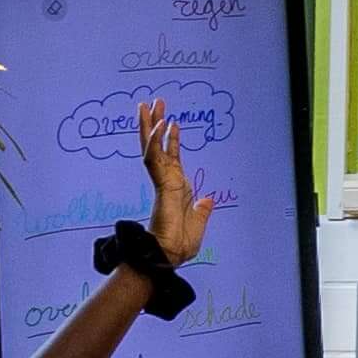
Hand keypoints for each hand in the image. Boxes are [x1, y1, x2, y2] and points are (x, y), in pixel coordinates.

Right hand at [134, 100, 213, 266]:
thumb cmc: (180, 244)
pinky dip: (157, 142)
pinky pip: (156, 158)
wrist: (170, 255)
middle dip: (155, 124)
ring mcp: (162, 181)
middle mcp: (167, 181)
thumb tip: (209, 200)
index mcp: (175, 188)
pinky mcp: (161, 185)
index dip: (170, 140)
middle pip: (157, 146)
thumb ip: (202, 211)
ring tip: (148, 104)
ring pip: (152, 147)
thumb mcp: (199, 223)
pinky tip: (160, 125)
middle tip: (154, 102)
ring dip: (151, 125)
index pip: (171, 157)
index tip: (171, 121)